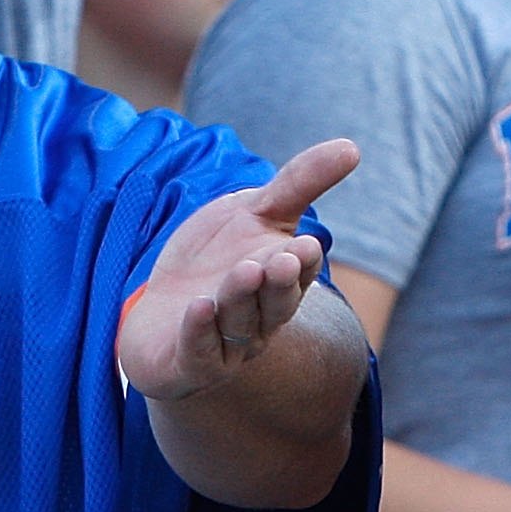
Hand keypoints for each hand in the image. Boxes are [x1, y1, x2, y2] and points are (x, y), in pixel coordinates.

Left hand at [117, 141, 359, 401]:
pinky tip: (199, 307)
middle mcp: (259, 318)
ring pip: (240, 325)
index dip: (302, 262)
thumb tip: (353, 147)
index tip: (305, 244)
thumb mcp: (253, 213)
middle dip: (281, 283)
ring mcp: (225, 346)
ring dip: (241, 298)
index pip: (299, 273)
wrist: (157, 312)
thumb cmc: (213, 260)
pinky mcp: (187, 364)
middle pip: (277, 304)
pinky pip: (198, 352)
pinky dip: (200, 331)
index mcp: (281, 282)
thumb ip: (300, 183)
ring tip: (245, 271)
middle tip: (283, 259)